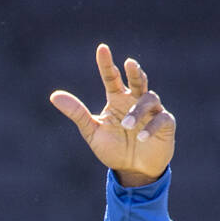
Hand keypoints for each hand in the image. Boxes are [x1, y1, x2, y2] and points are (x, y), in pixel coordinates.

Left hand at [50, 43, 175, 185]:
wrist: (133, 172)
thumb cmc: (114, 149)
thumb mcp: (92, 131)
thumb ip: (77, 113)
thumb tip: (54, 96)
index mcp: (117, 99)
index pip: (111, 77)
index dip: (106, 64)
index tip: (102, 48)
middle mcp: (135, 100)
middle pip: (137, 79)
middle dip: (134, 71)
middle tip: (129, 63)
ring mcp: (152, 111)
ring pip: (149, 99)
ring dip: (137, 111)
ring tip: (127, 125)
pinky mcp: (165, 124)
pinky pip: (161, 119)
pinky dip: (151, 127)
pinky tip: (142, 138)